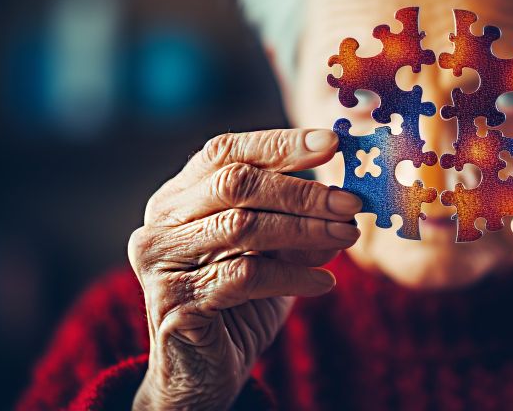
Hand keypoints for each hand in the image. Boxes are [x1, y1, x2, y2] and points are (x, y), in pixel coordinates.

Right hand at [128, 129, 362, 409]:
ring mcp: (161, 260)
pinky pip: (244, 277)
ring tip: (346, 237)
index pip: (225, 151)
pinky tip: (324, 282)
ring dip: (304, 230)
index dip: (279, 144)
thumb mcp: (273, 250)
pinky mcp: (174, 301)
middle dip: (301, 191)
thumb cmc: (242, 300)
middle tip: (351, 202)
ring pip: (242, 227)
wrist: (206, 369)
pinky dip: (292, 276)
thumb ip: (295, 219)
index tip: (331, 144)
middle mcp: (161, 221)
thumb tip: (346, 196)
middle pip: (235, 184)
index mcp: (180, 195)